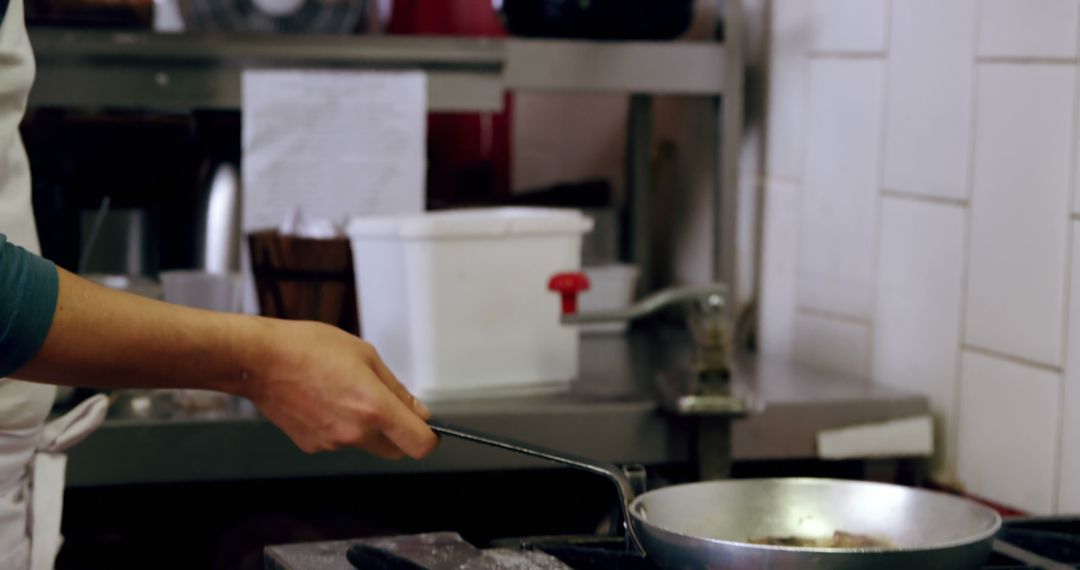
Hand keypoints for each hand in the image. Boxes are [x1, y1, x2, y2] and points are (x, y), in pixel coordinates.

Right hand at [242, 320, 437, 459]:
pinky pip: (340, 442)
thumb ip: (396, 388)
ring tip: (345, 392)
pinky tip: (325, 400)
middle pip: (396, 450)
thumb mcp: (365, 355)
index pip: (419, 445)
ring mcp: (332, 443)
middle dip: (400, 434)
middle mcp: (355, 432)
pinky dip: (341, 427)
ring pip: (366, 444)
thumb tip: (419, 411)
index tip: (426, 426)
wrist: (259, 360)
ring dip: (368, 428)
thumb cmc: (309, 347)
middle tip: (387, 405)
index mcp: (374, 408)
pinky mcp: (312, 446)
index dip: (429, 438)